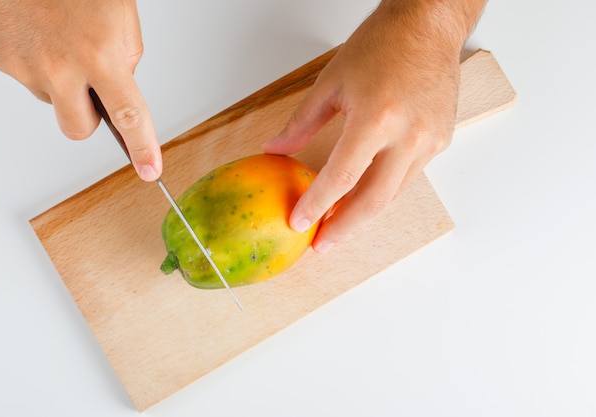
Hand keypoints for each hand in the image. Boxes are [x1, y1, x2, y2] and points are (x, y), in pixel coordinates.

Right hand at [0, 0, 161, 180]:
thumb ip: (123, 60)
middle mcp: (60, 67)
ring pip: (51, 101)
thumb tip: (116, 91)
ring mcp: (25, 66)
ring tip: (60, 41)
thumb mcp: (120, 18)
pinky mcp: (0, 59)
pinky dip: (37, 65)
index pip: (128, 116)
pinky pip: (27, 80)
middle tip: (92, 85)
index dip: (142, 148)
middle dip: (90, 117)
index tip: (150, 170)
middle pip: (80, 129)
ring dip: (61, 84)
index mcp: (100, 55)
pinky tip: (39, 36)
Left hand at [263, 0, 485, 252]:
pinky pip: (408, 176)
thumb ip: (302, 123)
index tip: (299, 222)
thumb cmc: (382, 45)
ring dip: (363, 213)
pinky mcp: (441, 142)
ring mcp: (430, 142)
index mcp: (377, 118)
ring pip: (392, 194)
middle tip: (321, 244)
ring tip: (337, 224)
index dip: (316, 205)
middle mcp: (409, 136)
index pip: (341, 178)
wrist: (429, 26)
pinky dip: (383, 189)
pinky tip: (364, 194)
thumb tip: (276, 150)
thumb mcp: (331, 83)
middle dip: (343, 228)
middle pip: (372, 201)